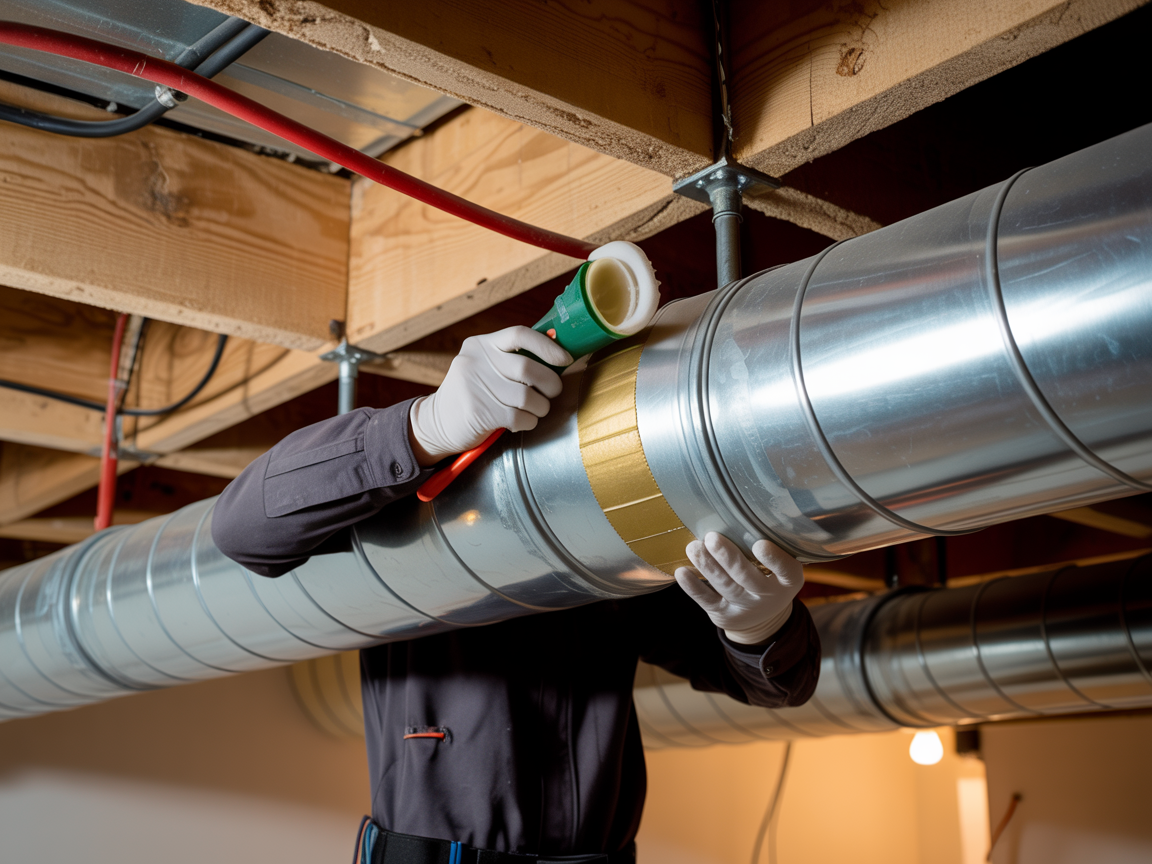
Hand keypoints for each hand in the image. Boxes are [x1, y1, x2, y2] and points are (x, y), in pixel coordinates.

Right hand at [408, 326, 572, 463]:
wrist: (436, 422)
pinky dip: (529, 422)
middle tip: (553, 392)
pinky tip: (524, 421)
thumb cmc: (474, 393)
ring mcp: (475, 387)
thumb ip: (512, 359)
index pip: (519, 334)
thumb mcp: (484, 366)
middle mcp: (475, 361)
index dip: (547, 346)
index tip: (565, 358)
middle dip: (550, 383)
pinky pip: (519, 417)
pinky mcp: (478, 412)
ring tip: (537, 409)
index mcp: (481, 344)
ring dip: (541, 407)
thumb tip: (558, 355)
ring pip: (527, 397)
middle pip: (527, 369)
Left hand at [675, 532, 803, 644]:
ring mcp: (745, 607)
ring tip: (693, 547)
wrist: (763, 617)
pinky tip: (682, 572)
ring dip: (707, 566)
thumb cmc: (771, 577)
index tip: (760, 543)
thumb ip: (772, 544)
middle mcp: (768, 596)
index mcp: (788, 581)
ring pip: (724, 585)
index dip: (774, 559)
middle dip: (728, 558)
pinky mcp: (724, 614)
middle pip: (747, 577)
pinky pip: (707, 600)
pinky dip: (693, 587)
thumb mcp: (782, 567)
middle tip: (712, 538)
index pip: (786, 570)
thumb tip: (744, 507)